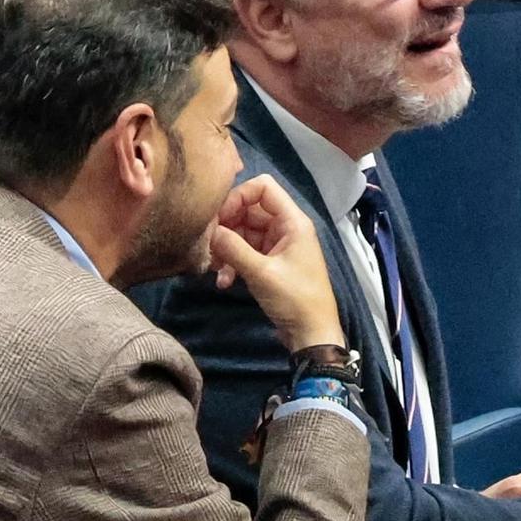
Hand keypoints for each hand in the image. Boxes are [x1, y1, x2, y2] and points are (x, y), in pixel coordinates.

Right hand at [208, 175, 345, 351]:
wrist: (312, 334)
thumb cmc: (294, 298)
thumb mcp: (262, 273)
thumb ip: (234, 248)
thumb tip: (208, 231)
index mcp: (292, 221)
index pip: (263, 187)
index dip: (238, 197)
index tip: (219, 218)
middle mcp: (285, 227)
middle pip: (248, 210)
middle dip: (226, 227)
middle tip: (208, 246)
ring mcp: (276, 245)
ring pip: (243, 232)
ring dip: (226, 248)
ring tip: (214, 268)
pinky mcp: (269, 262)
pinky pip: (245, 252)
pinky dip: (232, 263)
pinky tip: (224, 282)